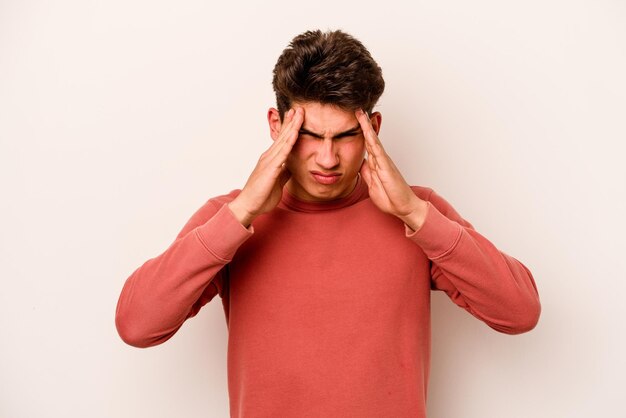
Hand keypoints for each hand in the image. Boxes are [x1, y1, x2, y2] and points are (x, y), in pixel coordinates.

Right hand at [228, 107, 303, 226]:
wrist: (249, 206)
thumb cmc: (261, 195)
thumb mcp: (278, 181)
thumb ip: (285, 172)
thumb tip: (292, 166)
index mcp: (271, 159)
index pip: (282, 140)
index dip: (290, 128)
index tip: (297, 116)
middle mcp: (269, 156)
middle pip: (283, 136)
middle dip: (291, 121)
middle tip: (299, 108)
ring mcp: (269, 161)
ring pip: (283, 140)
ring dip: (292, 127)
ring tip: (298, 114)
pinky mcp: (270, 169)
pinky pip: (282, 153)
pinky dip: (289, 142)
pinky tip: (295, 134)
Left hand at [355, 109, 428, 230]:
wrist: (403, 207)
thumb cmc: (390, 197)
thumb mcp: (372, 184)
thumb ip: (367, 173)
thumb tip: (361, 162)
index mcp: (376, 163)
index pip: (366, 145)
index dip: (361, 133)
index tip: (355, 122)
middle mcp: (380, 159)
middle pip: (370, 138)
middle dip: (364, 124)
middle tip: (357, 110)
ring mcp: (384, 161)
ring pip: (373, 140)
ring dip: (367, 127)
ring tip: (361, 113)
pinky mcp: (386, 166)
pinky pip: (377, 150)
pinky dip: (372, 139)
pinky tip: (367, 130)